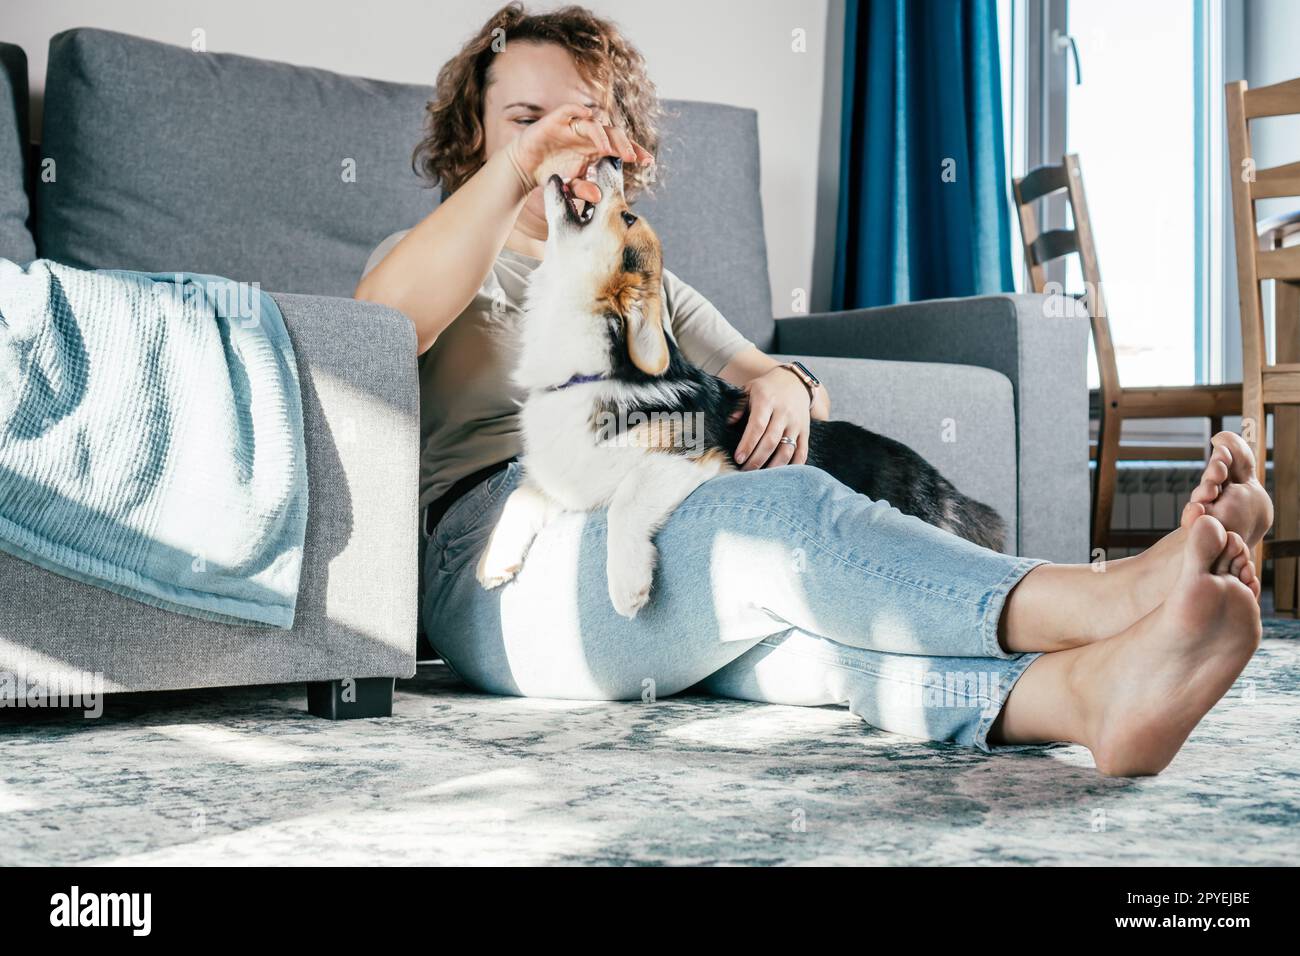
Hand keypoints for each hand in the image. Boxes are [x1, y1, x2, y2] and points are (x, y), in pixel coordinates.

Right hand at [511, 103, 654, 204]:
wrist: (524, 168)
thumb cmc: (551, 174)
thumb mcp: (569, 186)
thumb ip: (583, 190)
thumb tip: (598, 197)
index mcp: (596, 150)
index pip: (621, 148)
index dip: (635, 152)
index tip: (648, 163)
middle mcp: (588, 136)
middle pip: (613, 134)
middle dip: (624, 145)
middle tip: (633, 158)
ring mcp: (573, 126)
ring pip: (594, 124)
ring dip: (603, 136)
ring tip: (609, 151)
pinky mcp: (556, 120)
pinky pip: (569, 110)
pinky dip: (578, 110)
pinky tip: (587, 115)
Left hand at [728, 366, 810, 469]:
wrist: (795, 382)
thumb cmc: (766, 388)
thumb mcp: (749, 389)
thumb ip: (739, 406)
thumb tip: (729, 423)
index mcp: (767, 401)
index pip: (757, 426)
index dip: (748, 444)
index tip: (738, 458)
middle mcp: (784, 412)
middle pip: (771, 441)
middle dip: (757, 459)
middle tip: (745, 471)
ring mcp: (797, 423)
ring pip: (787, 450)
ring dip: (774, 466)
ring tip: (761, 476)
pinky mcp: (806, 431)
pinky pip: (802, 452)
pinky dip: (794, 466)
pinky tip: (781, 474)